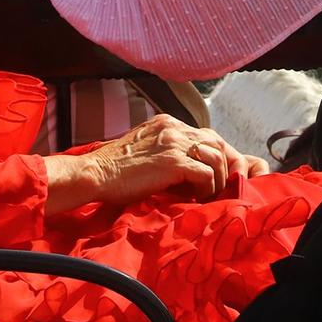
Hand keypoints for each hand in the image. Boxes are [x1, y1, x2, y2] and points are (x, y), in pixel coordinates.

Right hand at [43, 115, 265, 212]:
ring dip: (218, 179)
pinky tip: (199, 198)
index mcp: (167, 123)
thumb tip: (188, 171)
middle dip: (227, 164)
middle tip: (224, 186)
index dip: (218, 155)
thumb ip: (167, 151)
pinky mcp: (172, 162)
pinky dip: (207, 187)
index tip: (220, 175)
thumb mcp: (145, 150)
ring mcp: (174, 142)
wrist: (94, 174)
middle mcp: (174, 127)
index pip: (206, 135)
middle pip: (217, 141)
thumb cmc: (115, 170)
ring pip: (216, 156)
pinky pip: (205, 173)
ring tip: (210, 195)